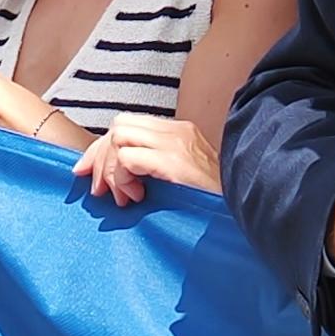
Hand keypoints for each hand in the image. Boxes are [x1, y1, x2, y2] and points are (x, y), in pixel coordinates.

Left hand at [78, 116, 217, 205]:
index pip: (127, 125)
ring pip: (118, 136)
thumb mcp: (181, 178)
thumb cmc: (211, 203)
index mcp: (178, 132)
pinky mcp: (175, 162)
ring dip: (111, 169)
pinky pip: (128, 158)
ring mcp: (176, 144)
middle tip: (100, 190)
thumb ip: (152, 168)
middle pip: (118, 125)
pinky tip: (136, 197)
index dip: (101, 148)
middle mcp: (177, 131)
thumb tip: (111, 177)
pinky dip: (122, 178)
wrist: (246, 210)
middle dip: (99, 156)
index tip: (88, 173)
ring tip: (123, 197)